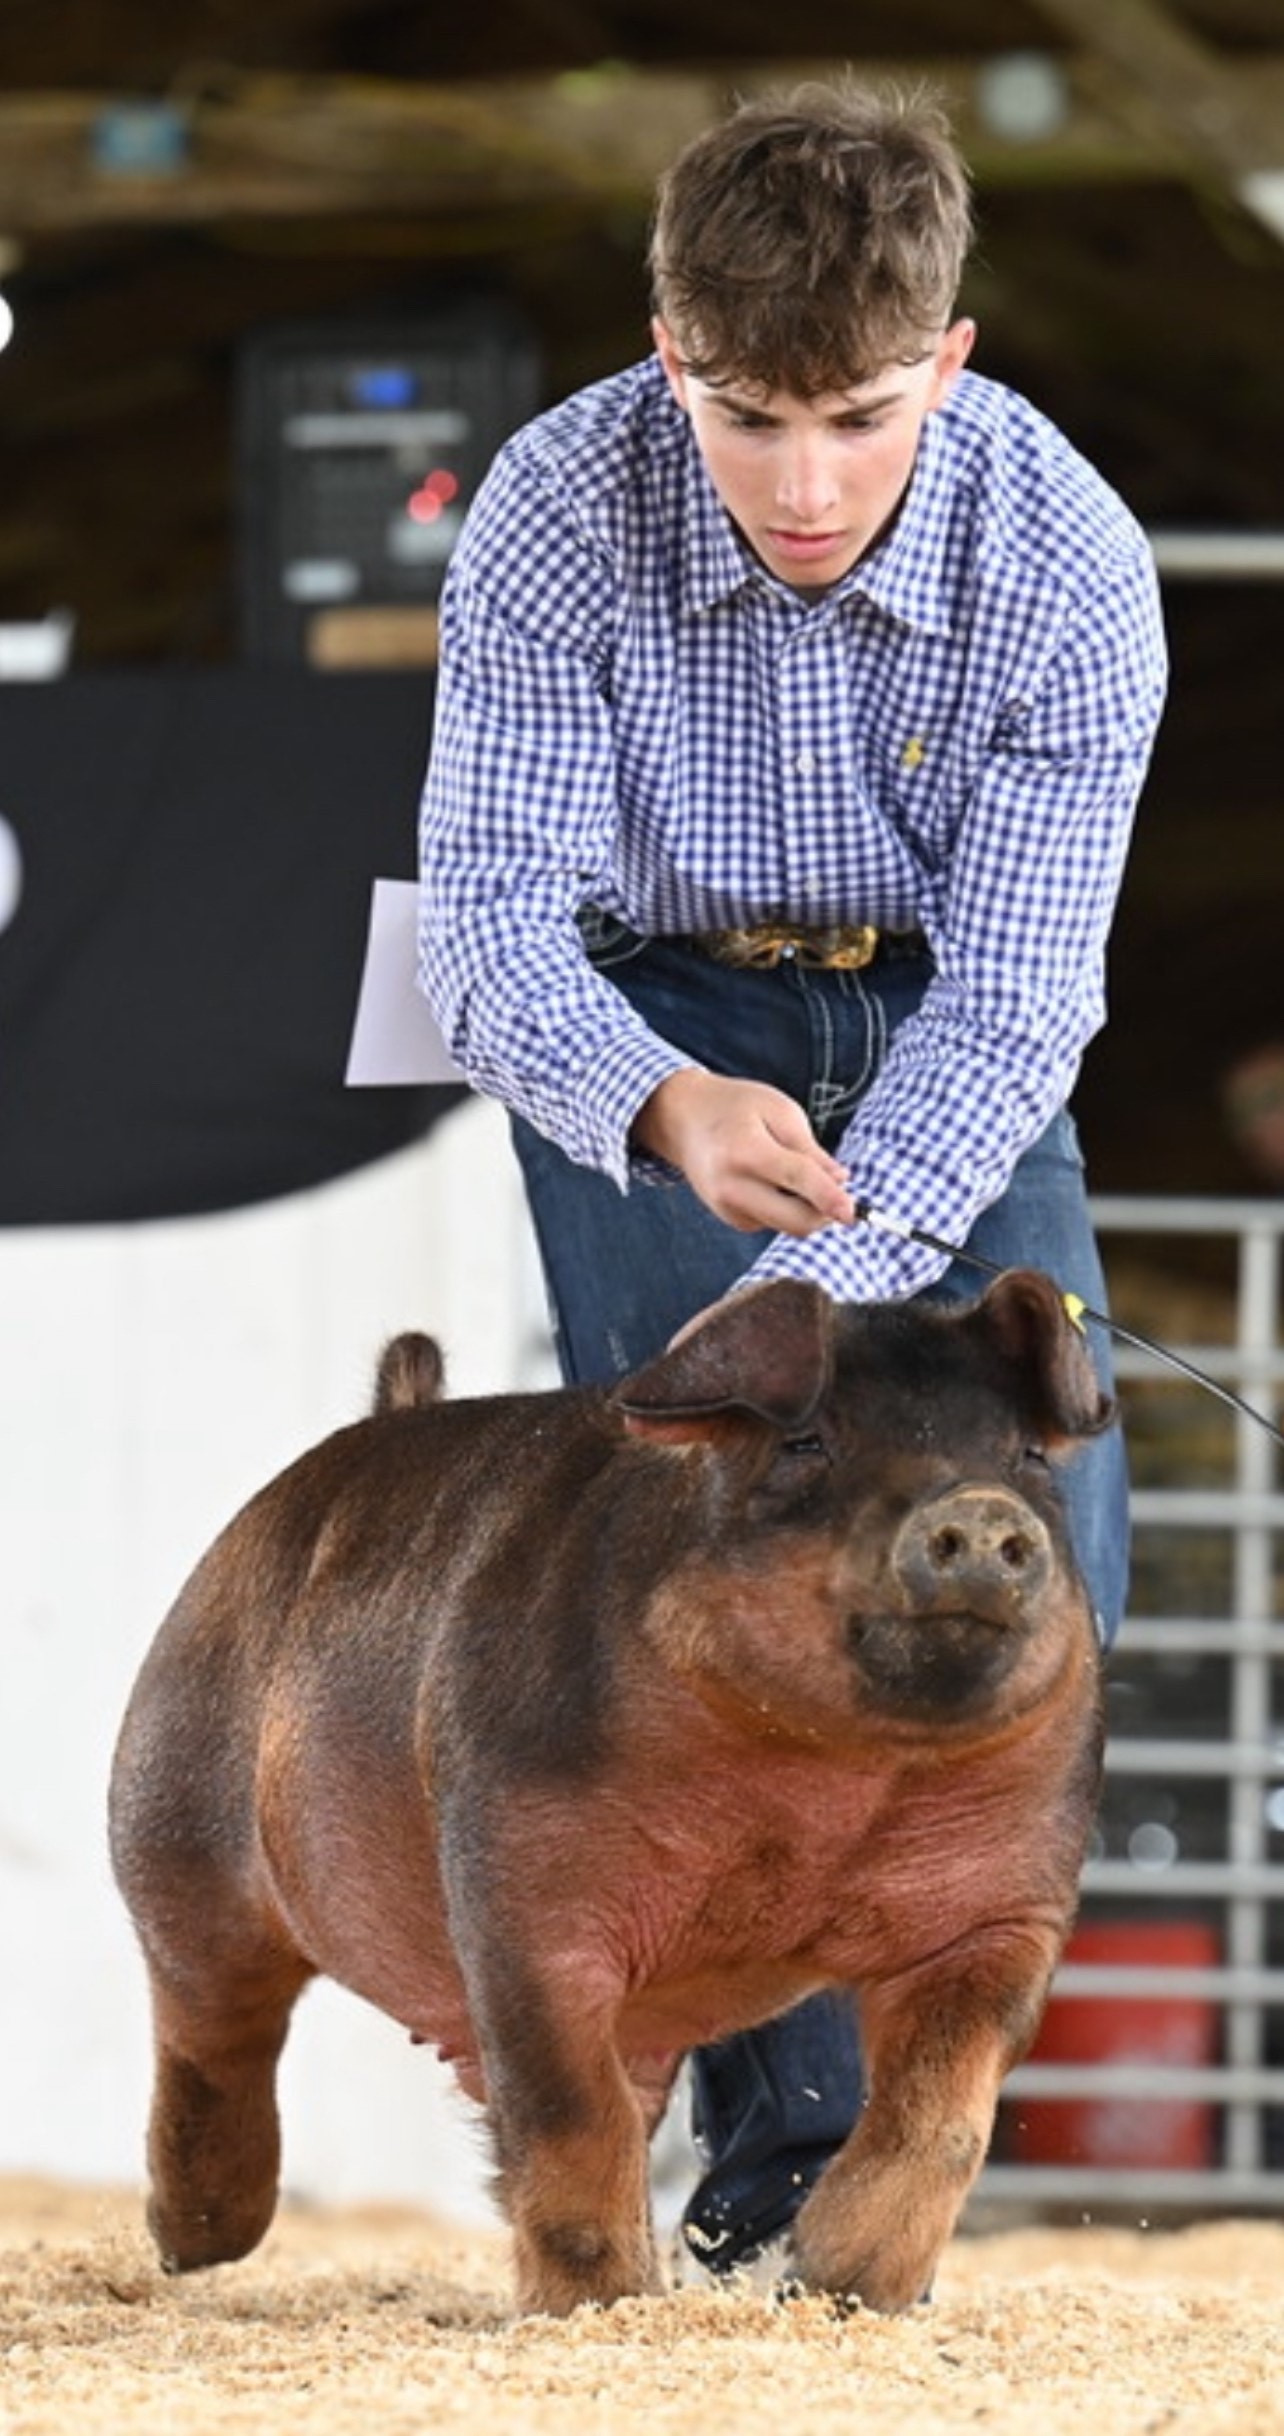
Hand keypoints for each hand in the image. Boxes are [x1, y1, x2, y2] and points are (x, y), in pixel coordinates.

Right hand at [632, 1069, 854, 1235]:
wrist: (683, 1119)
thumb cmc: (735, 1107)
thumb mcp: (779, 1111)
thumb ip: (811, 1150)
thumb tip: (841, 1182)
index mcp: (746, 1151)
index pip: (798, 1180)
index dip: (830, 1198)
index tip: (853, 1213)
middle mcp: (732, 1186)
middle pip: (795, 1220)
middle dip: (826, 1213)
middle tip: (840, 1192)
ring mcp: (727, 1207)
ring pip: (788, 1225)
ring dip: (805, 1208)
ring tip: (790, 1169)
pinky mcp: (730, 1219)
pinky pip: (773, 1223)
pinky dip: (785, 1208)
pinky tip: (770, 1180)